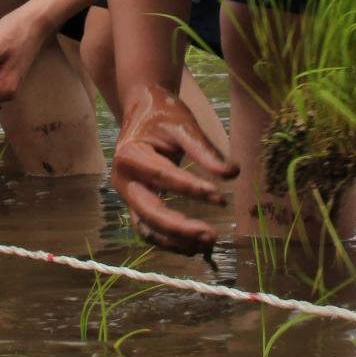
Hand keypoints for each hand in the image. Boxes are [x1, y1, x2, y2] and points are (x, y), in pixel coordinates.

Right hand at [112, 83, 237, 255]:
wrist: (142, 111)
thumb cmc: (163, 115)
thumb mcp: (184, 126)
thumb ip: (205, 151)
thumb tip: (232, 173)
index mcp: (130, 155)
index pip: (163, 177)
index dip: (192, 190)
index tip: (220, 198)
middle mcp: (123, 180)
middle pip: (150, 212)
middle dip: (180, 228)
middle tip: (211, 235)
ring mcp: (128, 196)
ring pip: (147, 228)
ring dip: (176, 241)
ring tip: (207, 243)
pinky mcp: (136, 204)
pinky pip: (150, 229)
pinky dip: (171, 240)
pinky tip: (195, 245)